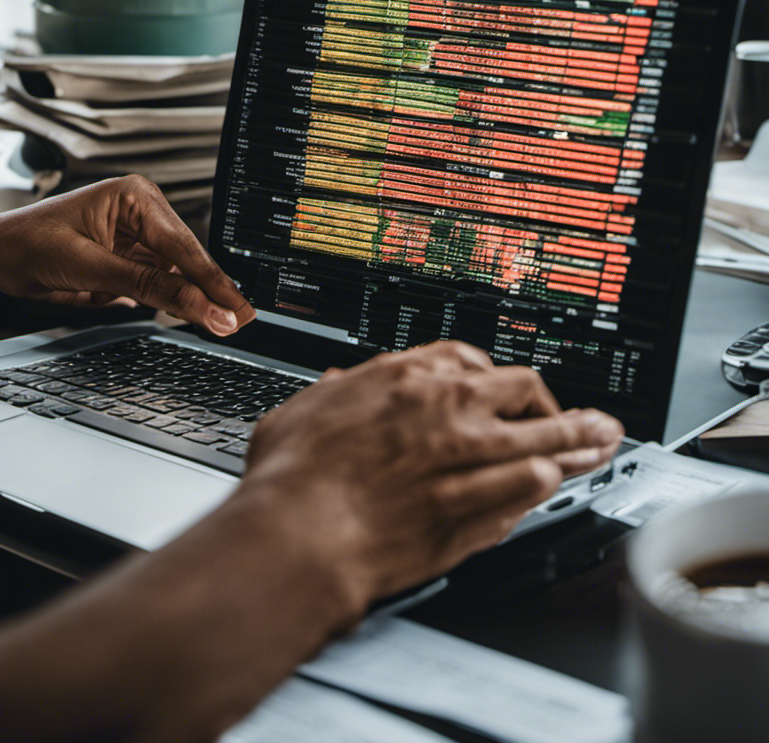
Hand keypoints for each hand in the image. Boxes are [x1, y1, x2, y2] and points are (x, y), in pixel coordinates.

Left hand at [0, 175, 255, 335]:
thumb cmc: (25, 246)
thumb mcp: (90, 268)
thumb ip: (149, 288)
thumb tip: (197, 306)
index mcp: (134, 197)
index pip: (183, 246)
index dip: (211, 282)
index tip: (233, 310)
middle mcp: (141, 213)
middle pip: (187, 260)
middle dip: (208, 292)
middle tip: (237, 322)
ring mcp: (136, 238)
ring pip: (177, 274)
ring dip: (192, 299)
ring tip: (222, 322)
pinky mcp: (129, 260)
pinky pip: (159, 283)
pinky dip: (169, 302)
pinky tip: (190, 314)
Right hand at [240, 341, 623, 611]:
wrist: (300, 533)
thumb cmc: (291, 477)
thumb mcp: (301, 413)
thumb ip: (330, 396)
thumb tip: (336, 386)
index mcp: (402, 379)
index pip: (470, 360)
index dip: (494, 375)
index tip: (503, 389)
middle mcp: (444, 411)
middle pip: (524, 391)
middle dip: (555, 404)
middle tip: (578, 417)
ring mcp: (466, 460)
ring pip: (543, 440)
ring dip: (578, 444)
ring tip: (602, 444)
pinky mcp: (474, 510)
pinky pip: (529, 489)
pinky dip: (546, 486)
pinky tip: (557, 485)